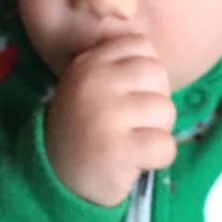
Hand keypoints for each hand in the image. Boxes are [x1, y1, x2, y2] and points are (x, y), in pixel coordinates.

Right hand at [44, 35, 176, 206]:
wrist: (55, 176)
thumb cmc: (86, 127)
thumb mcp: (91, 83)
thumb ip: (119, 64)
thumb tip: (155, 53)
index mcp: (89, 62)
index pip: (141, 45)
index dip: (145, 72)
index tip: (128, 93)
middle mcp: (95, 82)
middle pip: (158, 74)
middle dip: (154, 100)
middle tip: (131, 122)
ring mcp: (106, 115)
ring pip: (166, 110)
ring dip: (156, 131)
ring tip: (130, 141)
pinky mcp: (117, 150)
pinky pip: (165, 146)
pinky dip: (159, 158)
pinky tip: (135, 160)